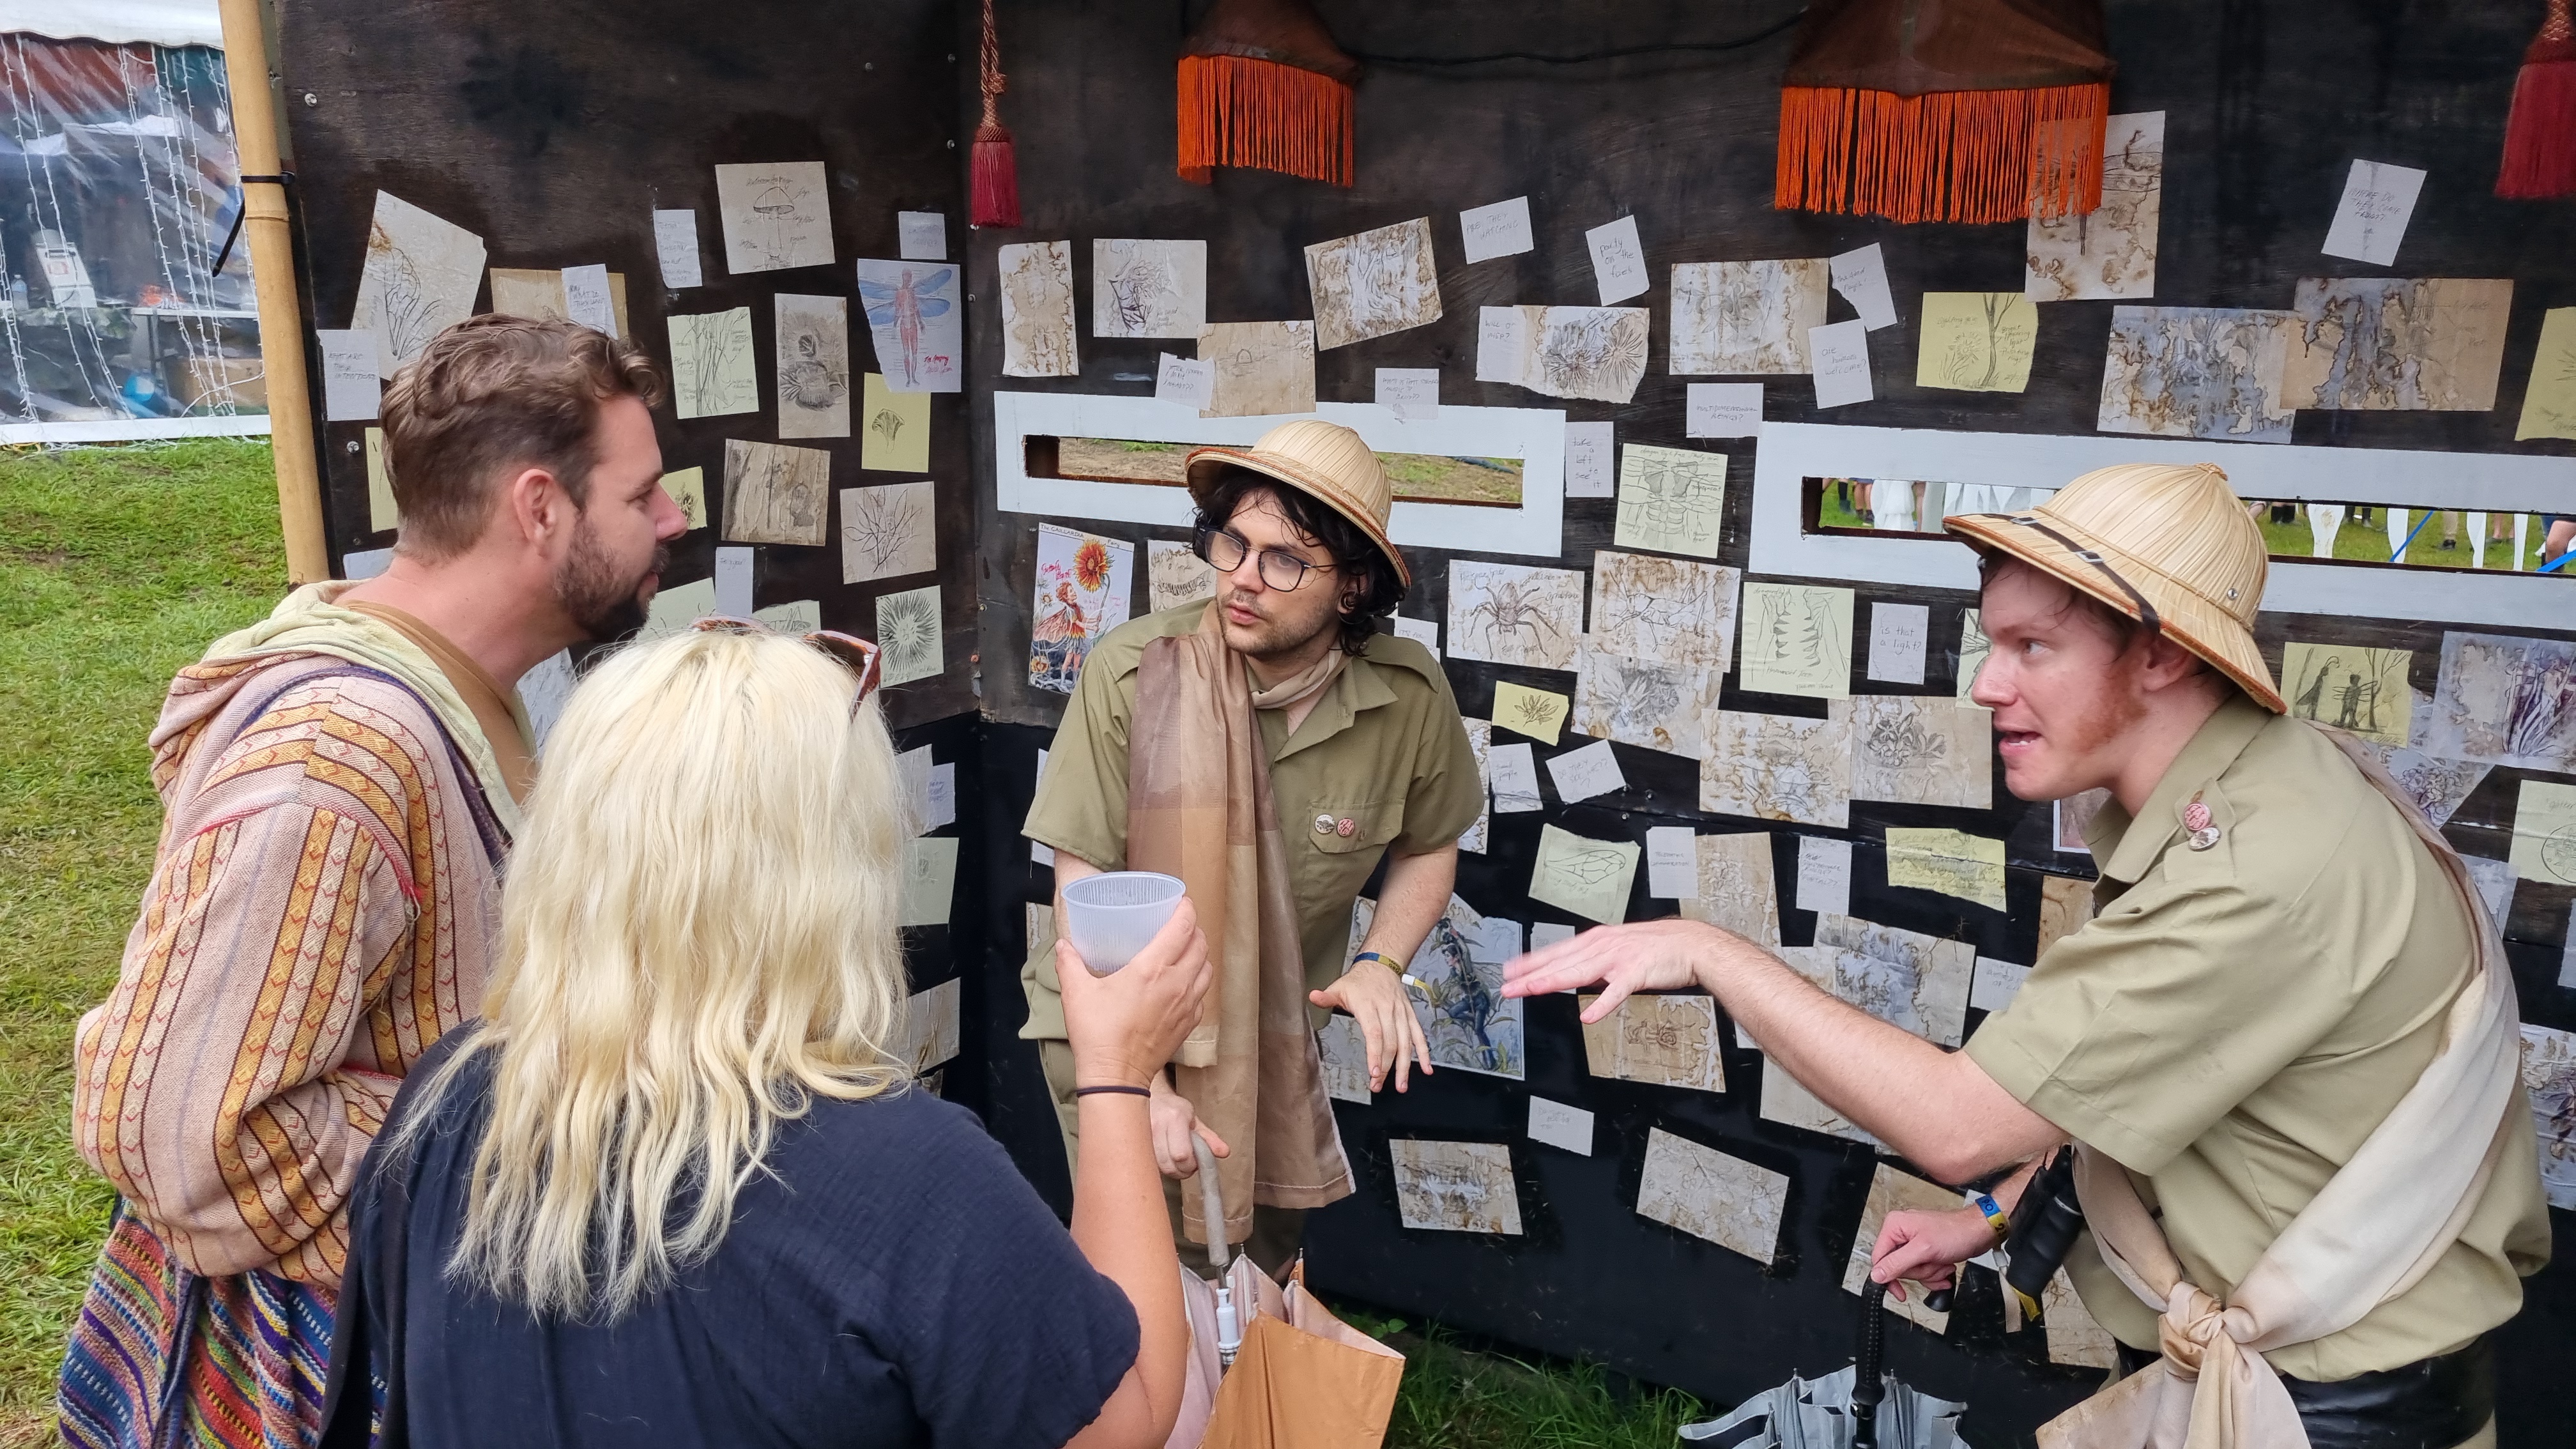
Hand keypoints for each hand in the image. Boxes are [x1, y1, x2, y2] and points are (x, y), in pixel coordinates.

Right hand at [1059, 898, 1211, 1090]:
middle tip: (1180, 924)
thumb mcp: (1077, 993)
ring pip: (1207, 969)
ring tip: (1186, 950)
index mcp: (1152, 968)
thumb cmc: (1097, 1033)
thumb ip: (1070, 963)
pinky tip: (1185, 983)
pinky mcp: (1188, 1024)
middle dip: (1194, 929)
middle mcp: (1176, 983)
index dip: (1186, 909)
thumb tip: (1064, 945)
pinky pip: (1204, 994)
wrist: (1116, 1076)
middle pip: (1201, 944)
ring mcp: (1187, 1005)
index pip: (1183, 927)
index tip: (1181, 902)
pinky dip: (1199, 981)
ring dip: (1201, 954)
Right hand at [1148, 1076, 1230, 1177]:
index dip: (1190, 1165)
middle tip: (1185, 1164)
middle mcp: (1156, 1125)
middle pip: (1169, 1165)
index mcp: (1175, 1118)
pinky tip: (1163, 1158)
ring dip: (1170, 1170)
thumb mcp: (1195, 1121)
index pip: (1182, 1155)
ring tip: (1175, 1161)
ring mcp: (1142, 1134)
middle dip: (1181, 1170)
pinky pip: (1148, 1164)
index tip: (1194, 1162)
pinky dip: (1159, 1166)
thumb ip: (1210, 1138)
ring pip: (1157, 1167)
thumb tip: (1224, 1152)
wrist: (1151, 1098)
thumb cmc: (1174, 1110)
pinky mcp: (1134, 1141)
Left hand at [1309, 958, 1431, 1091]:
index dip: (1376, 1053)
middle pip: (1391, 1042)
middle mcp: (1388, 1010)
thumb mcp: (1339, 987)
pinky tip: (1426, 1069)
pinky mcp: (1410, 1016)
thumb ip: (1327, 997)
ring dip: (1405, 1066)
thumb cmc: (1359, 981)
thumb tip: (1313, 997)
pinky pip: (1419, 1036)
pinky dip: (1424, 1053)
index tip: (1374, 1071)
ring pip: (1407, 1043)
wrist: (1381, 965)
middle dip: (1386, 1067)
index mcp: (1369, 1005)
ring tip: (1401, 1085)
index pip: (1375, 1033)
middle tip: (1378, 1085)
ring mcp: (1401, 1014)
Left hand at [1501, 918, 1724, 1020]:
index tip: (1508, 971)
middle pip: (1560, 963)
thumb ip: (1593, 960)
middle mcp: (1602, 947)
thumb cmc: (1655, 948)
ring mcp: (1619, 959)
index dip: (1530, 963)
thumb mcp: (1616, 948)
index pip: (1556, 953)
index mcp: (1596, 941)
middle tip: (1507, 986)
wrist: (1690, 943)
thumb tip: (1571, 969)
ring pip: (1580, 972)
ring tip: (1532, 989)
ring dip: (1554, 980)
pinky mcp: (1637, 973)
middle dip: (1531, 975)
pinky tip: (1588, 1015)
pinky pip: (1616, 991)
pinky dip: (1602, 1004)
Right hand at [1870, 1206, 1999, 1302]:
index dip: (1888, 1277)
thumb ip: (1897, 1263)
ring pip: (1912, 1272)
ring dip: (1929, 1273)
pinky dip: (1934, 1273)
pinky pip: (1922, 1271)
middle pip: (1897, 1267)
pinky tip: (1944, 1267)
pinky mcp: (1924, 1251)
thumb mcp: (1923, 1250)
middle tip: (1931, 1262)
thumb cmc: (1956, 1232)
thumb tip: (1877, 1275)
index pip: (1879, 1258)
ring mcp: (1913, 1243)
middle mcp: (1901, 1233)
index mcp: (1895, 1226)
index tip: (1899, 1291)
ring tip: (1941, 1262)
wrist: (1978, 1232)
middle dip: (1919, 1271)